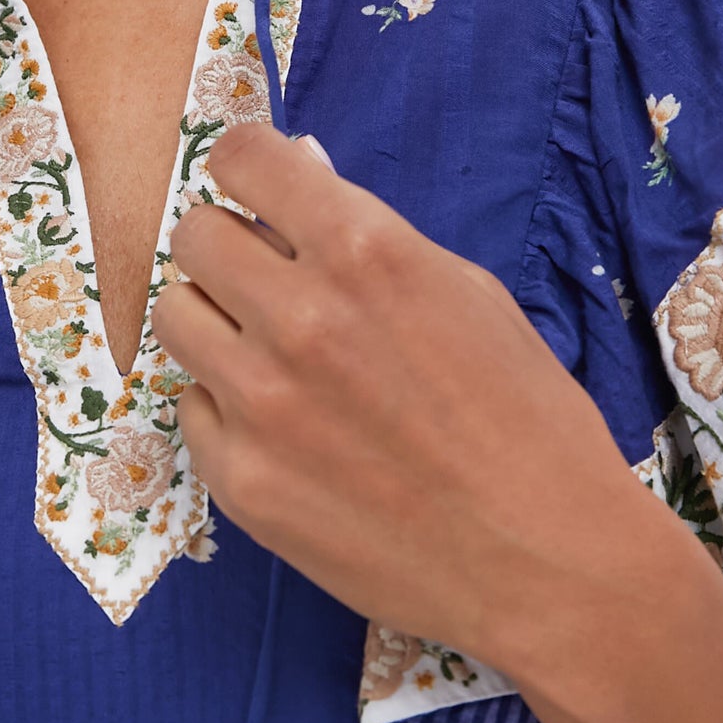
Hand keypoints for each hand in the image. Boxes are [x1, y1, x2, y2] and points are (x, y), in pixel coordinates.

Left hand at [150, 122, 637, 672]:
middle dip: (226, 243)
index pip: (243, 159)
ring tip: (266, 350)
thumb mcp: (468, 294)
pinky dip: (224, 405)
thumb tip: (302, 180)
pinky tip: (283, 427)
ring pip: (175, 315)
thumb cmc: (528, 420)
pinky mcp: (240, 480)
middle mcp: (299, 316)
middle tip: (262, 275)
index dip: (247, 167)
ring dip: (214, 319)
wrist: (547, 563)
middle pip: (194, 235)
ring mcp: (260, 403)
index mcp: (365, 252)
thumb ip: (371, 239)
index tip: (256, 189)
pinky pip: (191, 406)